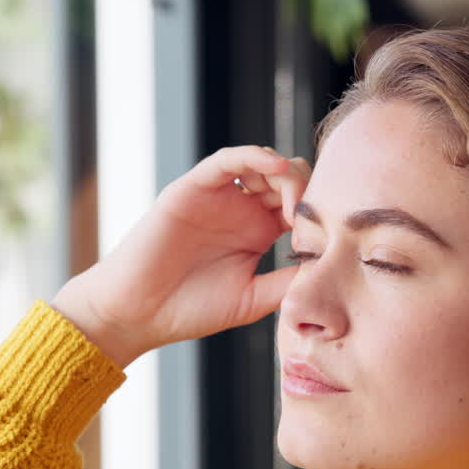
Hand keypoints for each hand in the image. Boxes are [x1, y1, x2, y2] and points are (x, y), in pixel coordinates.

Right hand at [52, 146, 311, 366]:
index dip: (320, 212)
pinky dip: (252, 156)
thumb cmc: (190, 310)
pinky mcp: (194, 187)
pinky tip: (273, 166)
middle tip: (313, 218)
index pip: (301, 205)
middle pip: (287, 179)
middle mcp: (242, 208)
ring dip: (286, 173)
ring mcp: (219, 196)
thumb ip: (287, 280)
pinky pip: (227, 161)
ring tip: (296, 201)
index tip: (330, 235)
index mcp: (259, 231)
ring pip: (263, 163)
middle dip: (308, 190)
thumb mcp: (253, 299)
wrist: (138, 312)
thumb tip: (329, 265)